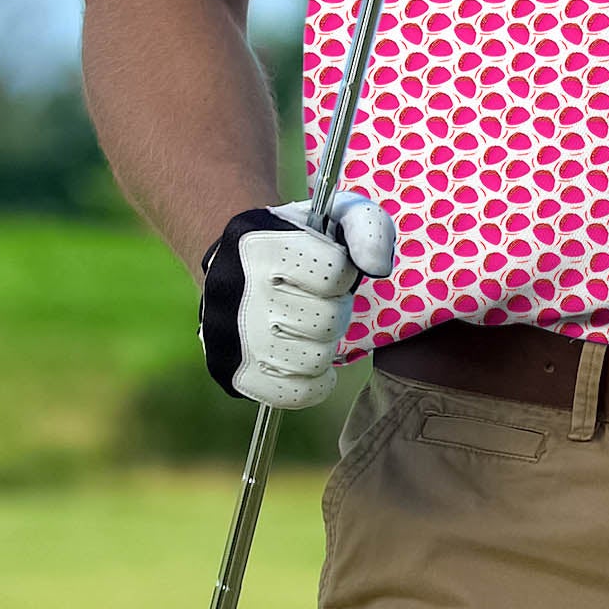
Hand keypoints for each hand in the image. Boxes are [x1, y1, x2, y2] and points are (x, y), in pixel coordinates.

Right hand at [197, 192, 397, 408]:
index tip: (330, 268)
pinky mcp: (231, 374)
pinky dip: (313, 382)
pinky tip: (309, 357)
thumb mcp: (338, 214)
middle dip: (335, 309)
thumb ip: (369, 229)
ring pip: (313, 361)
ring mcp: (230, 339)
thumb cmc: (300, 238)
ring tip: (310, 326)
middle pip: (327, 321)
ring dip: (323, 344)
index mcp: (262, 246)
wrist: (236, 261)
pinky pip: (294, 395)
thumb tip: (378, 269)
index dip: (344, 272)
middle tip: (320, 300)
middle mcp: (238, 293)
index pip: (335, 274)